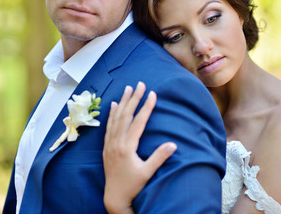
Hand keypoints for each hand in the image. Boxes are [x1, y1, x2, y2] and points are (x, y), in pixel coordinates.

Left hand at [103, 82, 176, 213]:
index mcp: (127, 147)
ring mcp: (110, 144)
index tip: (152, 94)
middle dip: (134, 98)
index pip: (138, 122)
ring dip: (122, 102)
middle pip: (126, 115)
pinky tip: (114, 105)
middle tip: (140, 84)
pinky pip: (108, 126)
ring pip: (116, 118)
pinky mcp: (107, 147)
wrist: (114, 196)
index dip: (146, 107)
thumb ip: (159, 157)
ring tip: (127, 89)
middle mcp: (117, 142)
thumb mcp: (147, 172)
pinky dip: (111, 114)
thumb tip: (173, 144)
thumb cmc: (132, 186)